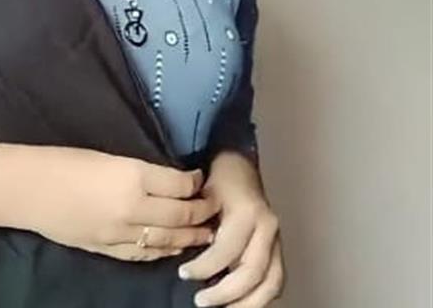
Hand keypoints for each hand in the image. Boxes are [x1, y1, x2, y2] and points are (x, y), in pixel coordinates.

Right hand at [0, 144, 220, 261]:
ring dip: (191, 236)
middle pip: (180, 214)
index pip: (179, 183)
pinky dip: (164, 251)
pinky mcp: (107, 249)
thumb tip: (168, 179)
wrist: (28, 189)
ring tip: (206, 232)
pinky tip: (174, 248)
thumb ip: (140, 171)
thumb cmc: (65, 161)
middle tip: (213, 206)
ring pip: (167, 239)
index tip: (200, 177)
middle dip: (202, 211)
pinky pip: (144, 254)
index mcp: (132, 175)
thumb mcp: (108, 156)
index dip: (195, 181)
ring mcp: (120, 233)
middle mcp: (132, 207)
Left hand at [177, 152, 284, 306]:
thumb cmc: (220, 179)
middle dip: (226, 293)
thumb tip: (182, 248)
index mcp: (249, 213)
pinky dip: (259, 297)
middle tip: (201, 300)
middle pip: (253, 273)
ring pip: (271, 283)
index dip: (204, 267)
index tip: (184, 273)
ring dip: (247, 302)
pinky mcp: (278, 249)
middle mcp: (268, 228)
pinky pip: (275, 281)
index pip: (228, 250)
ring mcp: (277, 240)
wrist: (241, 166)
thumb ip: (196, 219)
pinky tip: (240, 302)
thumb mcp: (204, 192)